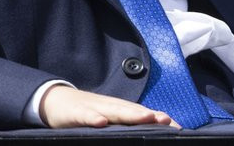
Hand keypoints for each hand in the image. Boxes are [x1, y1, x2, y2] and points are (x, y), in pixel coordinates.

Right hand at [39, 85, 178, 128]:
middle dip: (151, 115)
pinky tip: (101, 122)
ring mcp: (94, 107)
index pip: (143, 114)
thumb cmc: (87, 112)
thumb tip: (147, 133)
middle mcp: (111, 106)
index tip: (178, 127)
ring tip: (146, 117)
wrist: (55, 99)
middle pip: (133, 110)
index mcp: (120, 110)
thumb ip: (125, 125)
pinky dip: (93, 118)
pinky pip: (86, 115)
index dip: (159, 119)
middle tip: (166, 120)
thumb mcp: (108, 119)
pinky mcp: (77, 112)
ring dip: (130, 114)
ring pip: (114, 110)